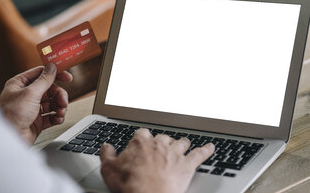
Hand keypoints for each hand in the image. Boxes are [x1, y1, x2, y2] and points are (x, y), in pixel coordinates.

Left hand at [0, 63, 72, 143]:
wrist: (9, 140)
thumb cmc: (11, 116)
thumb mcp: (30, 94)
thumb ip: (44, 80)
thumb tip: (52, 67)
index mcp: (20, 84)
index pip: (41, 74)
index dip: (56, 75)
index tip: (68, 78)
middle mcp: (26, 95)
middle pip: (50, 89)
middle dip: (59, 96)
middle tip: (63, 102)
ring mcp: (32, 108)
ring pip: (52, 102)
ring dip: (59, 107)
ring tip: (60, 112)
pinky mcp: (37, 121)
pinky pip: (52, 115)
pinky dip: (57, 117)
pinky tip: (57, 119)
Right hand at [100, 129, 214, 192]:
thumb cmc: (129, 184)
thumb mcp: (108, 168)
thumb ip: (107, 154)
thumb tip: (106, 146)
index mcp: (141, 142)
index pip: (142, 133)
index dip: (142, 140)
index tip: (141, 144)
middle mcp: (159, 144)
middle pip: (163, 137)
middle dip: (162, 142)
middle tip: (161, 149)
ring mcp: (175, 153)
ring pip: (181, 142)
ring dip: (181, 143)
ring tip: (182, 144)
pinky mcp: (187, 165)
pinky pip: (200, 154)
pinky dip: (206, 150)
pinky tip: (211, 147)